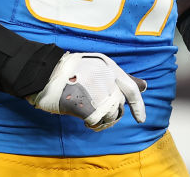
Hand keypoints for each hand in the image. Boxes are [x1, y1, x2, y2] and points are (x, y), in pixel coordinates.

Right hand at [29, 52, 146, 130]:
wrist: (44, 72)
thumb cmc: (71, 71)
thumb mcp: (98, 67)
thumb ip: (121, 78)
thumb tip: (145, 85)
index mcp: (109, 66)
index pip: (131, 88)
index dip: (138, 105)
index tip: (141, 119)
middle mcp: (105, 77)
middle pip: (119, 105)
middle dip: (111, 113)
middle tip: (98, 112)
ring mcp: (95, 90)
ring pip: (110, 115)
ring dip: (102, 120)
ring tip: (90, 115)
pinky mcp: (84, 103)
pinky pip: (97, 121)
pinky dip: (93, 124)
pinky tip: (85, 120)